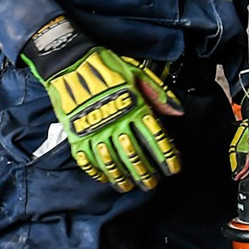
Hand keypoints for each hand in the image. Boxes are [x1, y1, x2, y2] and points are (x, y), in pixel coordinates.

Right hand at [21, 17, 182, 191]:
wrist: (70, 62)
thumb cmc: (106, 66)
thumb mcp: (137, 73)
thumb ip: (158, 93)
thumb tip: (178, 112)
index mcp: (134, 107)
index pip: (156, 138)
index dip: (167, 157)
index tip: (173, 169)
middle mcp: (116, 122)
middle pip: (135, 156)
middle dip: (145, 173)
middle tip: (151, 184)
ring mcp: (95, 130)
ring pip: (112, 162)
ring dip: (122, 178)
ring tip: (129, 187)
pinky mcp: (76, 134)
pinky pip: (88, 160)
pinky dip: (97, 171)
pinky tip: (105, 177)